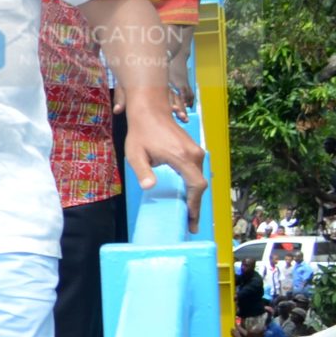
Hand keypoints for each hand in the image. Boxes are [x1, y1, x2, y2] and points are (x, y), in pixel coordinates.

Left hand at [122, 93, 209, 232]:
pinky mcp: (194, 150)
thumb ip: (143, 171)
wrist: (151, 110)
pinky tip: (187, 197)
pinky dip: (194, 186)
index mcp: (182, 157)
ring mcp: (197, 151)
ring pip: (200, 178)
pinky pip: (197, 172)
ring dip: (195, 197)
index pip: (195, 185)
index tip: (190, 220)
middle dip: (196, 206)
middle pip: (201, 185)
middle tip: (191, 226)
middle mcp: (195, 154)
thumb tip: (149, 187)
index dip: (194, 204)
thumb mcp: (135, 154)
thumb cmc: (141, 133)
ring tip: (189, 216)